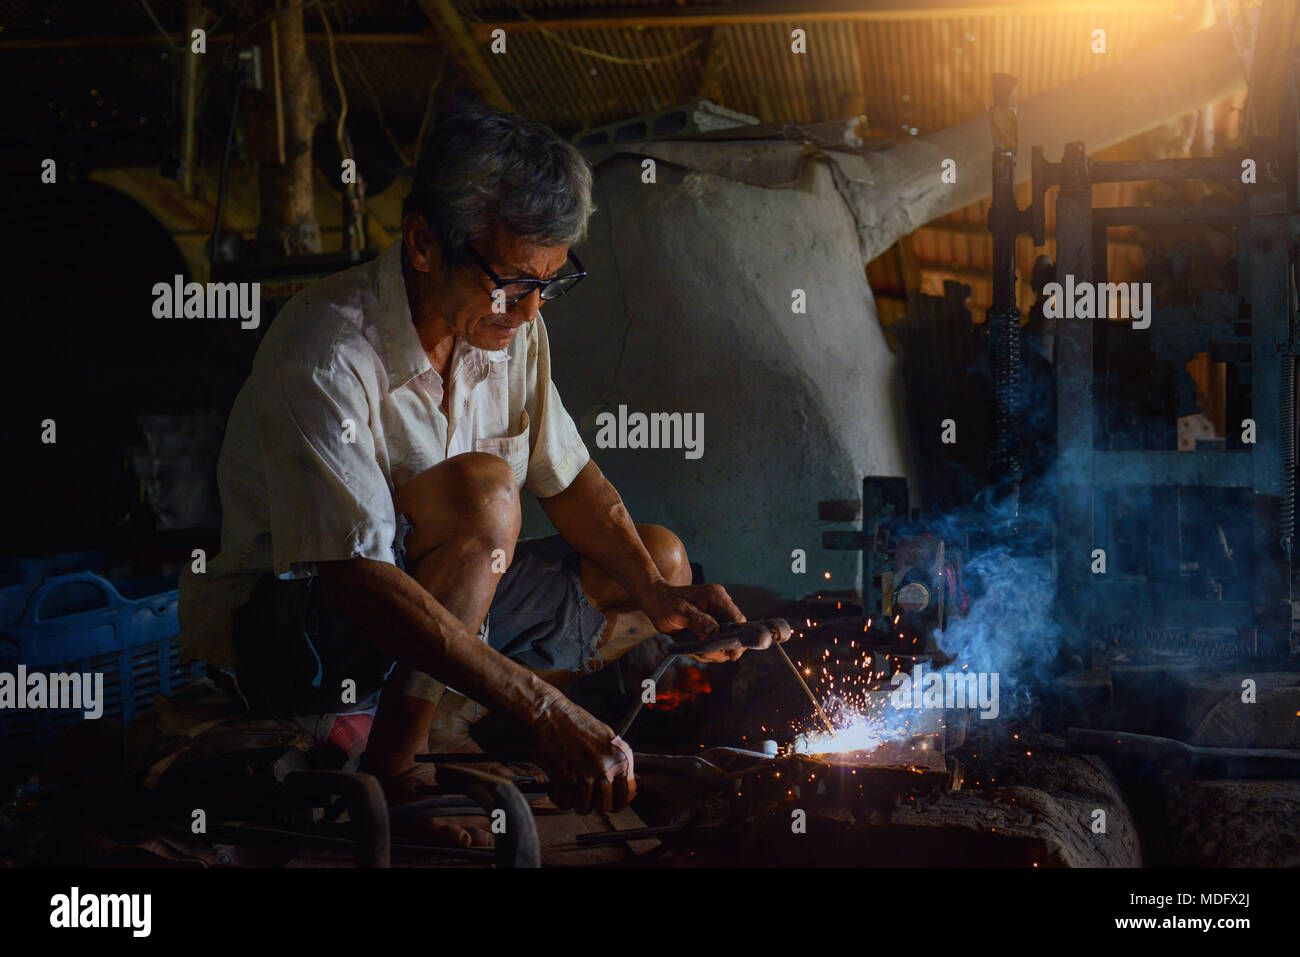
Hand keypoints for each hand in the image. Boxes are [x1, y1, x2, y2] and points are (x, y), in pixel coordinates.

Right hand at [533, 697, 634, 812]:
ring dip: (575, 801)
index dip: (616, 801)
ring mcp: (587, 776)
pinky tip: (556, 786)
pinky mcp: (566, 782)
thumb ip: (613, 761)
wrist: (548, 716)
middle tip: (584, 793)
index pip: (627, 794)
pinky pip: (566, 804)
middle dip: (594, 802)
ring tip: (569, 786)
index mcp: (620, 757)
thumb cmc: (573, 723)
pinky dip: (559, 798)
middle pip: (606, 805)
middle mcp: (607, 768)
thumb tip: (618, 783)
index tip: (608, 801)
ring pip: (585, 807)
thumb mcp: (604, 737)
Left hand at [636, 581, 746, 661]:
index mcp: (716, 597)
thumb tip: (715, 633)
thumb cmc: (664, 602)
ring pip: (724, 644)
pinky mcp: (712, 627)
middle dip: (718, 649)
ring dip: (708, 652)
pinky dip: (704, 651)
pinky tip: (690, 645)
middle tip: (699, 652)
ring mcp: (717, 617)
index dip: (738, 639)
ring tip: (690, 646)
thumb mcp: (679, 611)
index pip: (738, 620)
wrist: (655, 600)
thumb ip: (698, 621)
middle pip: (734, 635)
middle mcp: (721, 606)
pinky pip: (715, 645)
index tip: (730, 655)